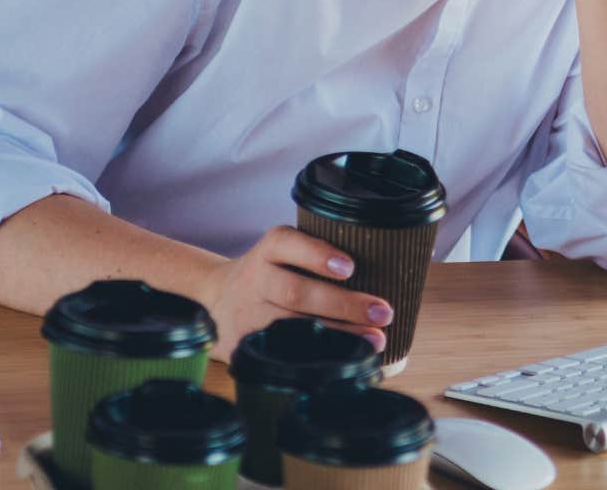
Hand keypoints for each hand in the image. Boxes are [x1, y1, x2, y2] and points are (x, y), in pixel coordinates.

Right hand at [193, 226, 390, 361]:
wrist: (214, 299)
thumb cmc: (271, 275)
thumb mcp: (283, 254)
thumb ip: (319, 257)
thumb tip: (391, 272)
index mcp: (267, 251)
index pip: (287, 243)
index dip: (317, 254)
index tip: (350, 267)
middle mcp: (254, 280)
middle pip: (296, 292)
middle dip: (343, 305)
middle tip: (383, 313)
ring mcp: (246, 316)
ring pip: (291, 328)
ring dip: (337, 336)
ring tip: (375, 340)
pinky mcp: (243, 348)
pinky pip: (282, 356)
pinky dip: (315, 360)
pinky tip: (344, 362)